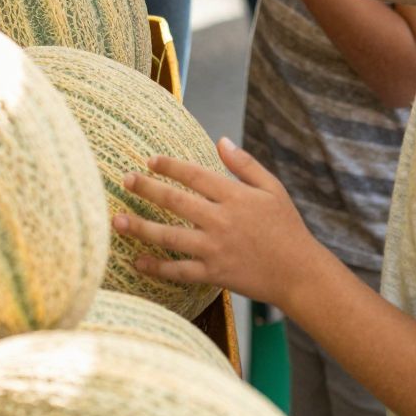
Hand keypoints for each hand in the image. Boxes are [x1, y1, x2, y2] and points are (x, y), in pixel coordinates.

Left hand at [112, 138, 323, 306]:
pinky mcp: (214, 274)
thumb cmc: (287, 227)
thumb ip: (245, 165)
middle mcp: (221, 221)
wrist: (299, 273)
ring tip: (117, 220)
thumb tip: (220, 140)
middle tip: (125, 180)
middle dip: (147, 190)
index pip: (195, 175)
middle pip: (175, 202)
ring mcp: (215, 249)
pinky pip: (179, 271)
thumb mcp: (272, 189)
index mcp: (235, 197)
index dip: (170, 166)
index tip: (150, 159)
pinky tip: (137, 261)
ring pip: (170, 237)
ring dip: (141, 228)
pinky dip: (156, 267)